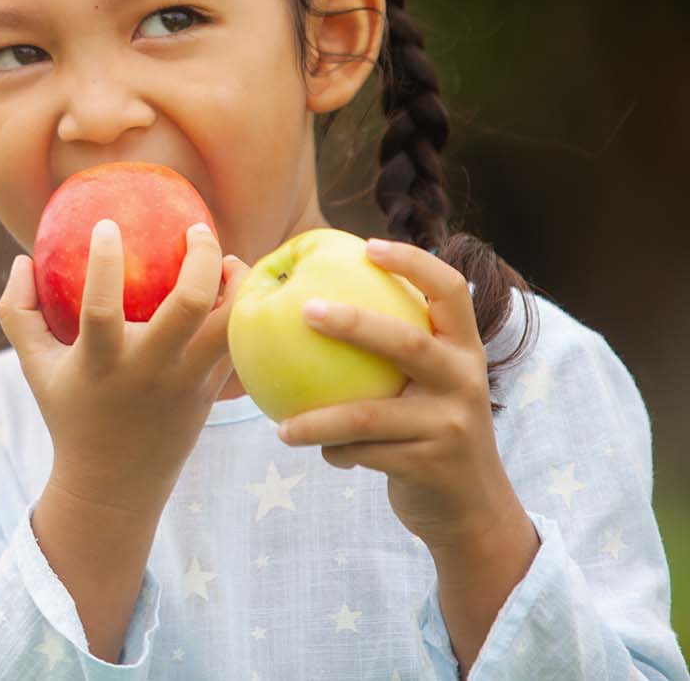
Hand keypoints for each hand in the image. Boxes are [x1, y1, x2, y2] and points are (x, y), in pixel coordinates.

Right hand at [0, 219, 244, 515]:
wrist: (115, 485)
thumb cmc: (69, 413)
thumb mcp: (33, 367)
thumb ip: (17, 311)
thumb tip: (22, 259)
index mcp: (101, 363)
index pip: (101, 307)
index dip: (104, 262)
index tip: (106, 224)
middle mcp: (149, 370)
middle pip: (189, 306)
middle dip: (202, 257)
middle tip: (195, 228)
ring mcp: (187, 382)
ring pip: (230, 324)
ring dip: (235, 283)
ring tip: (226, 257)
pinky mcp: (211, 391)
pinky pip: (237, 342)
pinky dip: (240, 309)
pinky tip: (232, 288)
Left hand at [274, 238, 524, 549]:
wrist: (472, 510)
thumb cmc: (429, 430)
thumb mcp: (428, 386)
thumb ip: (393, 349)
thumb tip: (310, 297)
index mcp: (464, 350)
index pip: (451, 291)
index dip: (414, 262)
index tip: (367, 245)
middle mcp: (465, 381)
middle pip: (406, 343)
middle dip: (354, 322)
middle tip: (303, 310)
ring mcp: (452, 425)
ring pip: (369, 416)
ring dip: (318, 421)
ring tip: (281, 429)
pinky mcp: (431, 465)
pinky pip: (364, 453)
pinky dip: (335, 451)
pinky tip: (317, 452)